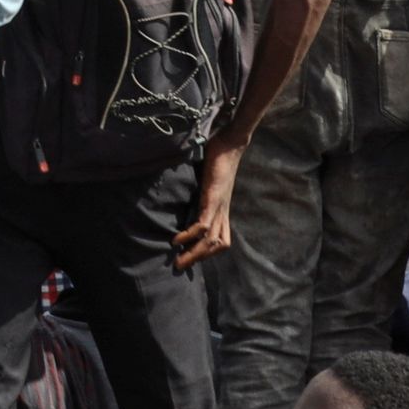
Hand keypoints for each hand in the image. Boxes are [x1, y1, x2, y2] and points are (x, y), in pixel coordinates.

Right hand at [173, 134, 245, 267]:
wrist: (231, 141)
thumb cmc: (217, 155)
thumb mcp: (206, 176)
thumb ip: (198, 185)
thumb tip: (183, 186)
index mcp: (222, 208)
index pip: (221, 239)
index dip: (207, 252)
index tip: (188, 256)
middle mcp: (223, 211)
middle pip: (217, 245)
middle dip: (198, 258)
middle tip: (179, 267)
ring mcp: (219, 205)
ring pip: (211, 240)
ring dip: (195, 253)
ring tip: (178, 259)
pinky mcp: (213, 198)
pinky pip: (203, 224)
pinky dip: (191, 235)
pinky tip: (178, 239)